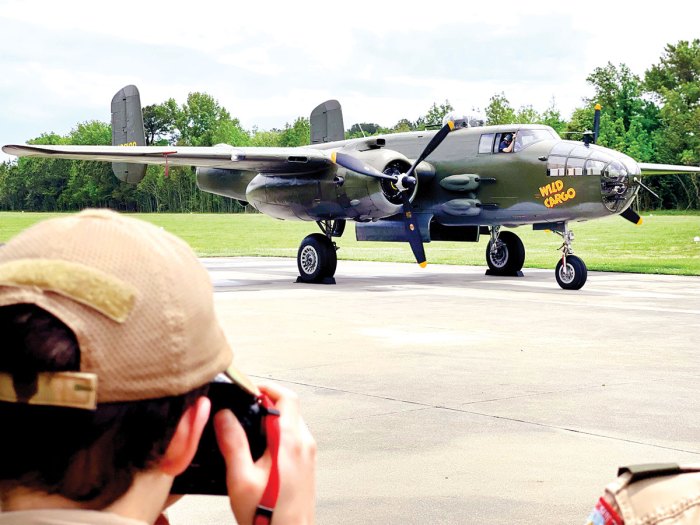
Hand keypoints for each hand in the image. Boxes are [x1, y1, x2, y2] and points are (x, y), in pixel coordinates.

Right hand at [214, 382, 315, 523]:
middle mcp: (304, 444)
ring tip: (248, 429)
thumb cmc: (268, 516)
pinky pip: (294, 439)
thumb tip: (224, 416)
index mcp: (290, 441)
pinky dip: (278, 435)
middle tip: (245, 407)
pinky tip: (260, 450)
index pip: (286, 397)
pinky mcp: (306, 465)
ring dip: (272, 420)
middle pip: (289, 408)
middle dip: (266, 403)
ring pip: (292, 423)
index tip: (249, 390)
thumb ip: (233, 443)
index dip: (266, 388)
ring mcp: (308, 455)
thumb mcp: (241, 477)